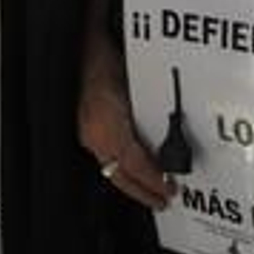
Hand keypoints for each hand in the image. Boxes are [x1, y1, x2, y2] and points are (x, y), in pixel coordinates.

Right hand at [78, 48, 173, 209]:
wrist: (82, 52)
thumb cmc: (107, 61)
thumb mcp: (135, 85)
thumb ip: (149, 112)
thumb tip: (172, 134)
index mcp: (108, 126)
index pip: (135, 164)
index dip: (153, 180)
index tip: (169, 189)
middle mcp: (95, 136)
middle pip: (121, 176)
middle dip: (143, 192)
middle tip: (163, 200)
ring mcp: (88, 135)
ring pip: (112, 170)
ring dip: (133, 183)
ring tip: (152, 190)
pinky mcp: (86, 131)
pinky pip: (106, 158)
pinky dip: (123, 168)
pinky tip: (133, 170)